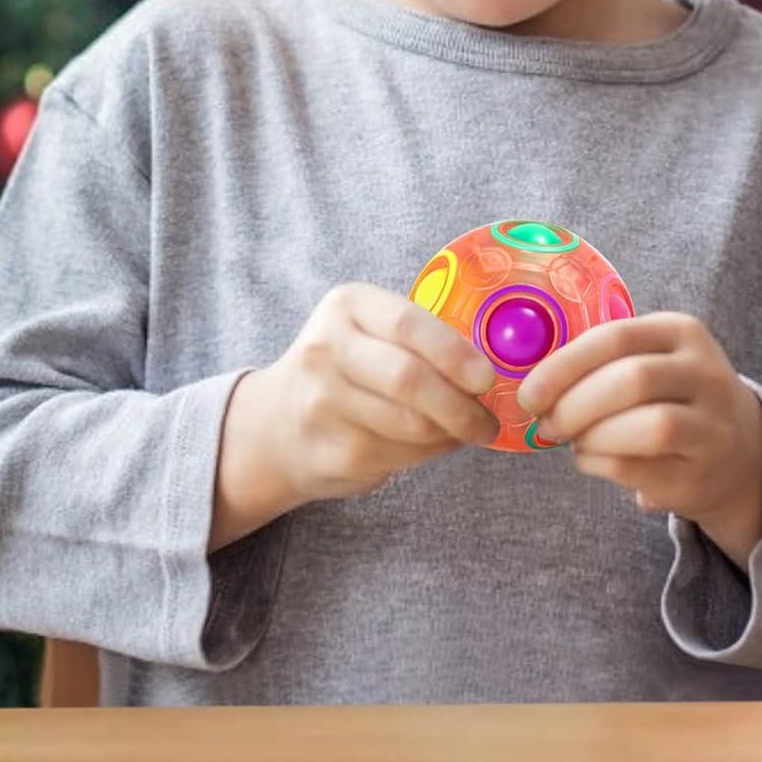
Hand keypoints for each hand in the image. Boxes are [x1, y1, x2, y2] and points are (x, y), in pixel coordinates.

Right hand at [256, 282, 500, 504]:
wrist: (274, 426)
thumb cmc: (343, 368)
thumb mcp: (368, 330)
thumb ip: (418, 337)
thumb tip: (488, 370)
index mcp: (346, 306)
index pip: (408, 323)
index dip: (455, 353)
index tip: (488, 378)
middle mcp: (326, 349)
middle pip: (408, 378)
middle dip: (460, 405)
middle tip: (488, 421)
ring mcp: (322, 404)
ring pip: (410, 424)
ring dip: (452, 432)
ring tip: (468, 430)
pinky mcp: (329, 452)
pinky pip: (400, 456)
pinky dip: (430, 453)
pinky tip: (434, 443)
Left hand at [514, 312, 761, 550]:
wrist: (738, 449)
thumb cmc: (670, 396)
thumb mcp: (649, 359)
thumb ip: (600, 361)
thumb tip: (532, 385)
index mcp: (680, 331)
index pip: (616, 337)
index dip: (564, 366)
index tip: (528, 393)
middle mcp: (705, 372)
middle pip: (633, 380)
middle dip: (575, 404)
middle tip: (546, 423)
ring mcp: (712, 424)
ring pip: (650, 426)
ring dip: (593, 437)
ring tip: (573, 441)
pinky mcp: (702, 471)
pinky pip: (642, 468)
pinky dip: (601, 465)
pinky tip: (591, 460)